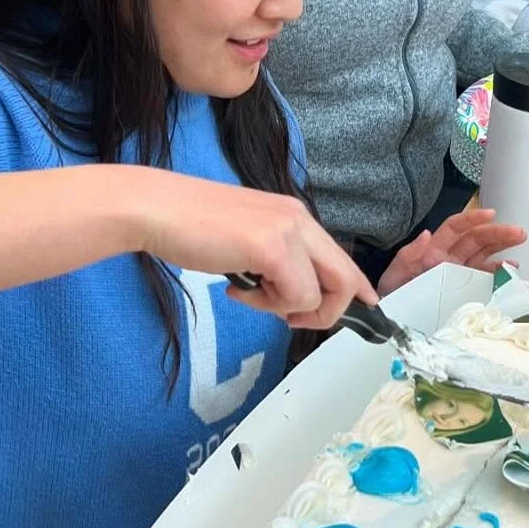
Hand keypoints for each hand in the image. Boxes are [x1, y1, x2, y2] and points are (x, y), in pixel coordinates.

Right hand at [143, 175, 376, 331]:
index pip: (341, 257)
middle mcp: (299, 219)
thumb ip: (276, 262)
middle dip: (325, 312)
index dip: (359, 286)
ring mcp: (289, 230)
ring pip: (317, 293)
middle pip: (344, 278)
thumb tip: (293, 295)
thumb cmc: (191, 227)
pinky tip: (238, 288)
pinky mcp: (273, 246)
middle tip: (289, 317)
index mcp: (294, 217)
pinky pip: (294, 295)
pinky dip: (267, 304)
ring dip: (281, 307)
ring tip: (247, 292)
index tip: (370, 305)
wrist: (157, 209)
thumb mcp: (247, 242)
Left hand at [377, 207, 525, 296]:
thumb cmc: (392, 296)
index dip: (472, 219)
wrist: (393, 322)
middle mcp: (448, 259)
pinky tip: (511, 268)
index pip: (455, 228)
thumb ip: (408, 255)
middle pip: (476, 239)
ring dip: (502, 246)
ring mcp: (458, 273)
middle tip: (518, 231)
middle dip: (497, 233)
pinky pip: (484, 277)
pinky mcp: (464, 289)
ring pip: (484, 254)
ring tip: (520, 240)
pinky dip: (499, 271)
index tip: (491, 214)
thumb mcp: (394, 275)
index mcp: (433, 251)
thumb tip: (424, 235)